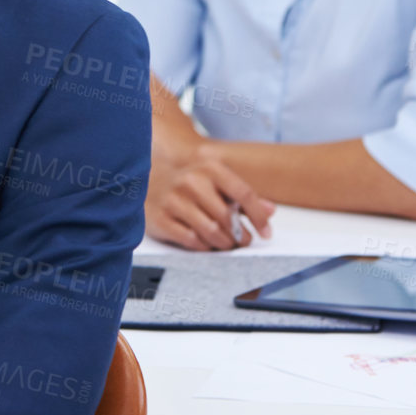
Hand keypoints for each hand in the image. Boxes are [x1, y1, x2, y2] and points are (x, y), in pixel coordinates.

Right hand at [145, 143, 275, 250]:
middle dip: (241, 234)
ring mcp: (174, 200)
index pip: (243, 193)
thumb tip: (270, 211)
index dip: (258, 216)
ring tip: (227, 243)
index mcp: (209, 168)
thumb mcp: (215, 179)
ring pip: (211, 230)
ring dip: (224, 243)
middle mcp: (191, 182)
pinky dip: (204, 246)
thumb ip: (242, 195)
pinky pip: (191, 240)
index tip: (266, 232)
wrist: (145, 177)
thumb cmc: (187, 181)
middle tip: (244, 241)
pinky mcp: (161, 218)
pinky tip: (207, 244)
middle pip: (227, 216)